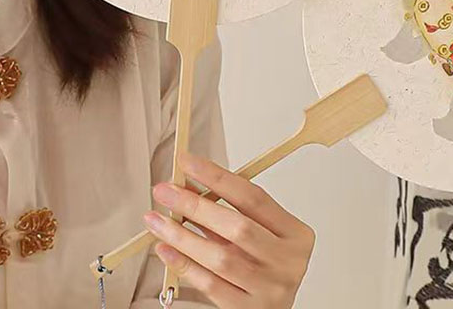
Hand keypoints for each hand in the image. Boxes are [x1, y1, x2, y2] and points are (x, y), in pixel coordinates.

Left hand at [144, 153, 314, 307]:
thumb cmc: (266, 267)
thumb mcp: (258, 234)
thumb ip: (229, 212)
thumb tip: (189, 185)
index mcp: (295, 234)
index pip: (253, 197)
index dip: (218, 177)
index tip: (189, 163)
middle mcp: (286, 262)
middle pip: (237, 227)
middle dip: (196, 205)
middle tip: (166, 191)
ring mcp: (269, 290)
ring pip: (220, 258)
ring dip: (183, 235)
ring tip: (158, 220)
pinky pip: (210, 286)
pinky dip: (184, 265)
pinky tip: (166, 249)